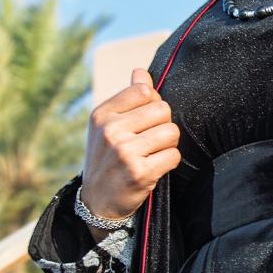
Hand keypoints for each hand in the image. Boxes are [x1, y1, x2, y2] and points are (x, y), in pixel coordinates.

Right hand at [80, 68, 181, 220]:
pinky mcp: (139, 173)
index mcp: (102, 115)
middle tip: (151, 140)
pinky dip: (169, 162)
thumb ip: (128, 98)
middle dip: (163, 124)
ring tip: (152, 154)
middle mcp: (110, 131)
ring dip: (168, 144)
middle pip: (163, 110)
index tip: (145, 120)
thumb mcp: (109, 125)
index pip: (145, 92)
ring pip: (171, 132)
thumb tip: (141, 72)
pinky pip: (174, 155)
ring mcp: (124, 152)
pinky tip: (154, 167)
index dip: (153, 104)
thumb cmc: (108, 156)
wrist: (98, 200)